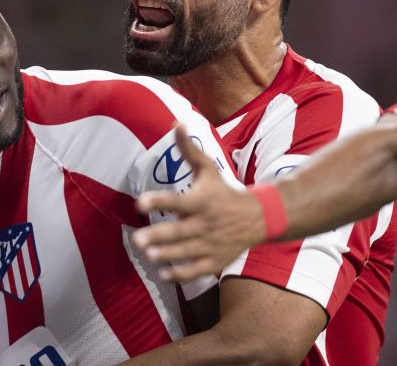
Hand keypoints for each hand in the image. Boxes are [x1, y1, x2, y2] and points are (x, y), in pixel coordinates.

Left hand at [132, 124, 267, 281]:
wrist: (259, 218)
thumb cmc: (225, 191)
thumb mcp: (209, 169)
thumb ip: (189, 150)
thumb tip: (177, 122)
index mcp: (202, 201)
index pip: (178, 201)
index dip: (159, 201)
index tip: (140, 203)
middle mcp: (206, 224)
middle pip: (180, 231)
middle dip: (159, 236)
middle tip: (137, 239)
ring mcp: (211, 244)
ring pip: (186, 252)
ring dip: (167, 255)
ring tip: (149, 255)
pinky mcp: (215, 261)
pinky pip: (196, 270)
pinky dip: (181, 274)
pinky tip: (164, 273)